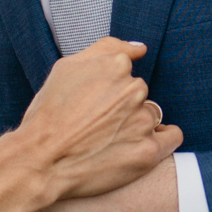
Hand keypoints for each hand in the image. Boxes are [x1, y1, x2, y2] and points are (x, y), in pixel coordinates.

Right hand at [18, 37, 180, 201]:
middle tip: (97, 126)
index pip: (125, 72)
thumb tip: (140, 49)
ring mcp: (143, 121)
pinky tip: (140, 146)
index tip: (94, 105)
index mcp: (116, 66)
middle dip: (122, 108)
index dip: (107, 90)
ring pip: (151, 116)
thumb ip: (106, 49)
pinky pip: (171, 138)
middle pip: (138, 95)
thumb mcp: (66, 68)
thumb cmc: (48, 115)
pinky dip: (160, 140)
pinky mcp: (148, 151)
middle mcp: (134, 90)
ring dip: (137, 125)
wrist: (40, 161)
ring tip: (109, 142)